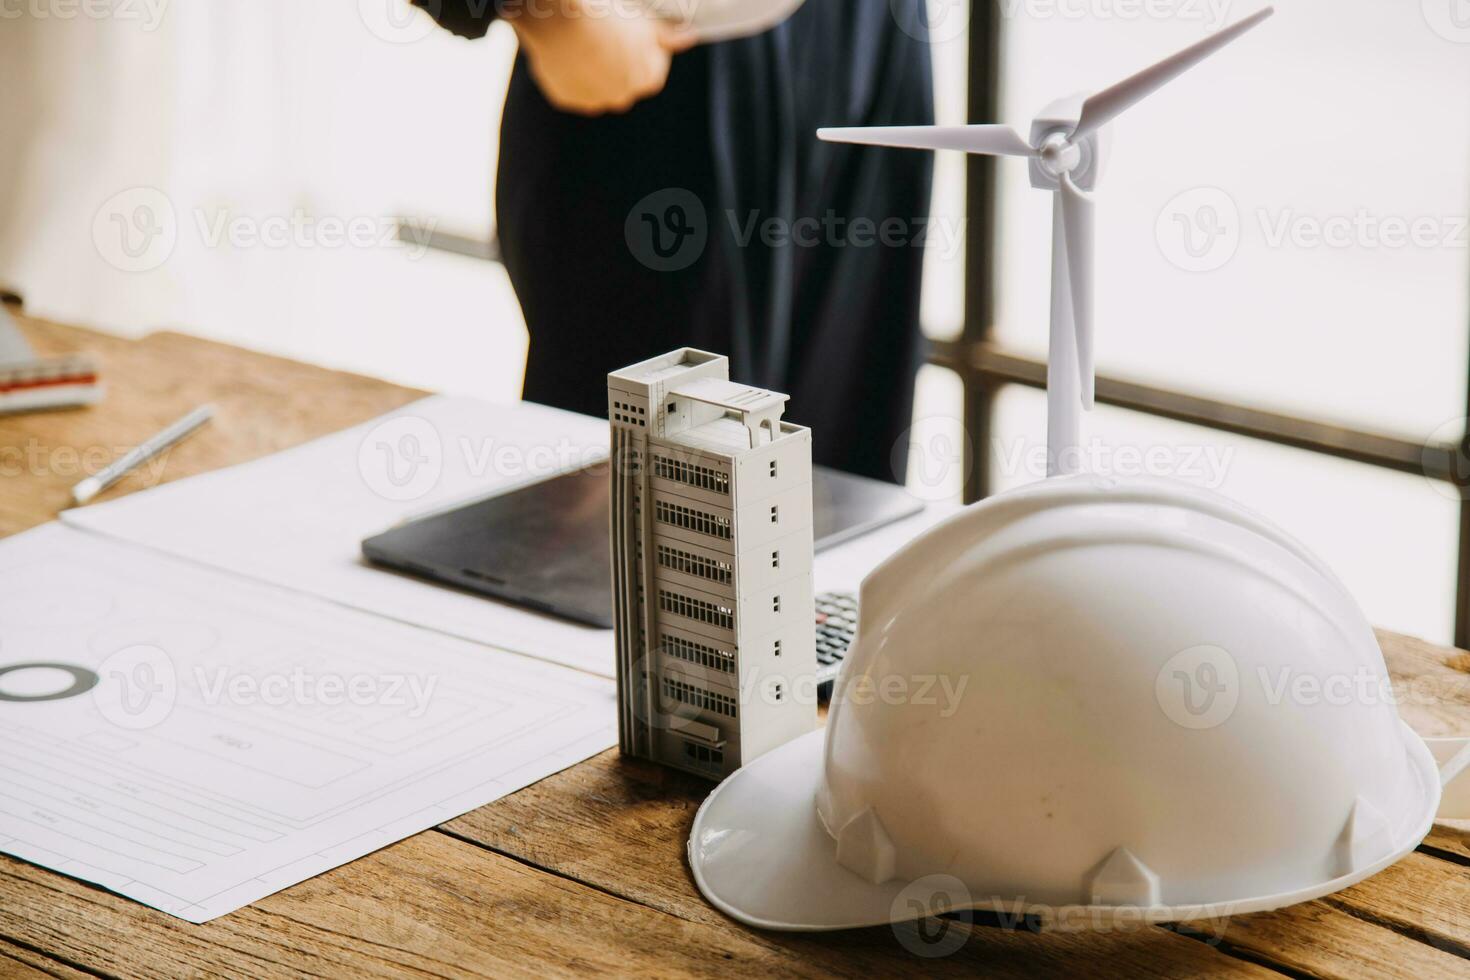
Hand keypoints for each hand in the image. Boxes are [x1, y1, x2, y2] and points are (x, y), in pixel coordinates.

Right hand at [509, 1, 696, 115]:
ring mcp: (593, 100)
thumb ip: (667, 35)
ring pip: (596, 83)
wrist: (563, 22)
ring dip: (593, 66)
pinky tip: (567, 49)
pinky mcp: (566, 99)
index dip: (644, 46)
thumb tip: (689, 37)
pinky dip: (570, 70)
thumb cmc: (609, 16)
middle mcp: (623, 98)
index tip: (634, 30)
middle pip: (625, 78)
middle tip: (606, 31)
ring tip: (585, 38)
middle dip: (618, 59)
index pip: (654, 68)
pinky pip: (571, 84)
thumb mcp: (643, 20)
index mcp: (648, 80)